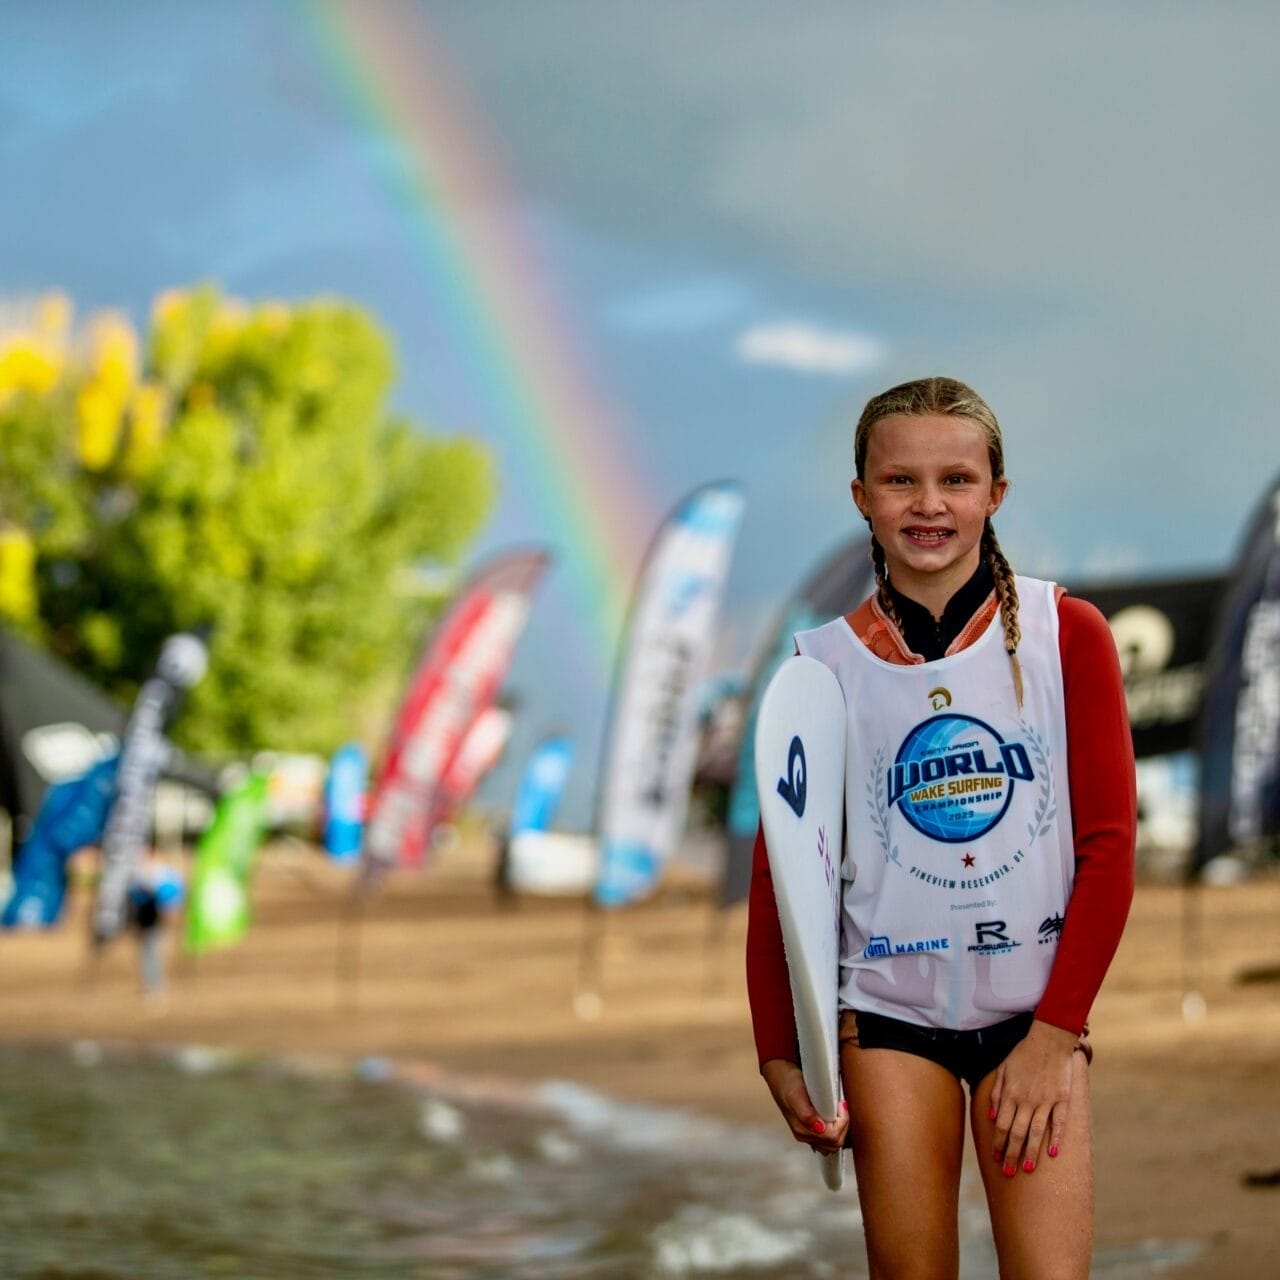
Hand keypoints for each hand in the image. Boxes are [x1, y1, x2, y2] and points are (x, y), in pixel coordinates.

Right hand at [760, 1058, 848, 1154]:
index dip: (841, 1121)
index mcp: (802, 1130)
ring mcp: (807, 1134)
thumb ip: (806, 1114)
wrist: (780, 1077)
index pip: (832, 1136)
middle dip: (842, 1125)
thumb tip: (819, 1128)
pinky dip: (836, 1130)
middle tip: (841, 1108)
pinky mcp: (810, 1131)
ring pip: (832, 1144)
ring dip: (840, 1129)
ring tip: (838, 1112)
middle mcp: (805, 1135)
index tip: (840, 1105)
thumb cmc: (787, 1083)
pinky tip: (834, 1117)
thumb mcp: (796, 1094)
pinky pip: (828, 1140)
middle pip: (834, 1143)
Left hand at [988, 1019, 1076, 1175]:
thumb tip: (992, 1116)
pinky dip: (1056, 1138)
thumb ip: (997, 1092)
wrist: (1049, 1040)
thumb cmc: (1023, 1054)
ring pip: (1036, 1132)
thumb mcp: (1003, 1069)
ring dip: (1031, 1152)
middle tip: (1008, 1173)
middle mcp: (1026, 1100)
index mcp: (1011, 1093)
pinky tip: (1052, 1154)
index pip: (1002, 1125)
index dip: (998, 1143)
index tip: (996, 1159)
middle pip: (1017, 1133)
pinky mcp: (1062, 1099)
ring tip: (1027, 1170)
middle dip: (1012, 1154)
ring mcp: (1045, 1100)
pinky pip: (1058, 1122)